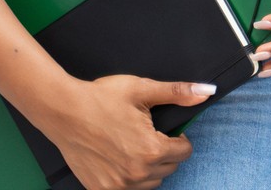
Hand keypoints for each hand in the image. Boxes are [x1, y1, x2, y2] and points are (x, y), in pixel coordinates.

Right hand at [31, 75, 206, 189]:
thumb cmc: (101, 98)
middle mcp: (137, 173)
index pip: (185, 152)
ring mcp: (118, 185)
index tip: (166, 130)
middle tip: (148, 135)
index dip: (179, 138)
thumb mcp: (143, 90)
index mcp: (151, 150)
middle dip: (165, 152)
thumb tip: (207, 92)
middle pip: (169, 168)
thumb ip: (178, 93)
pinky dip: (129, 178)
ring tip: (133, 146)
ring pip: (151, 183)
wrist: (63, 111)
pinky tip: (119, 159)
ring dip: (149, 168)